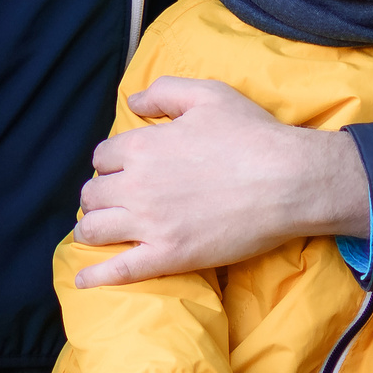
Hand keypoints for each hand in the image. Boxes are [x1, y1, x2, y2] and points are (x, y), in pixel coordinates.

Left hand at [71, 78, 367, 286]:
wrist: (288, 181)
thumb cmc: (253, 135)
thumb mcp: (209, 95)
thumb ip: (164, 92)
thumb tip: (132, 102)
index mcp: (143, 146)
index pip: (103, 156)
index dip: (112, 161)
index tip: (124, 168)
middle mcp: (137, 185)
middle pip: (92, 193)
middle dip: (99, 194)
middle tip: (115, 199)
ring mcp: (150, 224)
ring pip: (94, 229)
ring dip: (92, 228)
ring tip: (101, 229)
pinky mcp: (167, 256)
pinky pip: (117, 271)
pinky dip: (95, 276)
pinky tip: (83, 280)